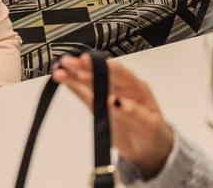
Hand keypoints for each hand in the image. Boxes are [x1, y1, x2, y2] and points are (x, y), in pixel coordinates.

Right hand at [52, 54, 174, 179]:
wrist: (149, 150)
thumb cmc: (154, 133)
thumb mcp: (149, 124)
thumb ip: (132, 112)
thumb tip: (115, 101)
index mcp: (137, 88)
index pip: (119, 72)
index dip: (103, 65)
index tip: (89, 61)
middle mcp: (122, 89)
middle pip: (101, 75)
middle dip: (84, 68)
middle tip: (68, 62)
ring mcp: (109, 98)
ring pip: (91, 84)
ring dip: (75, 77)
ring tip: (59, 71)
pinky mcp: (100, 110)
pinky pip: (86, 97)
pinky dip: (75, 88)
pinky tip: (63, 80)